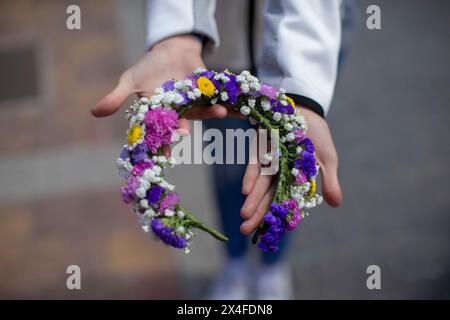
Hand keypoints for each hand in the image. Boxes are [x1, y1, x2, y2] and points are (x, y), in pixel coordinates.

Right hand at [91, 35, 229, 134]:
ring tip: (219, 112)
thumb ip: (117, 97)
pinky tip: (239, 108)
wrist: (171, 50)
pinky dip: (229, 103)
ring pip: (202, 111)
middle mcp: (178, 113)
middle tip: (183, 132)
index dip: (158, 142)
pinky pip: (218, 99)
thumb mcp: (130, 80)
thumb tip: (94, 112)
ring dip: (211, 112)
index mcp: (159, 113)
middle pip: (180, 123)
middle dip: (183, 128)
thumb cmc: (148, 68)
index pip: (156, 131)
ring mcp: (194, 103)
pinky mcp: (207, 92)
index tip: (159, 154)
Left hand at [239, 107, 342, 234]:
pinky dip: (251, 175)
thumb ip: (329, 180)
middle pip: (268, 197)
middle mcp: (279, 173)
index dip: (278, 217)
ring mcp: (269, 161)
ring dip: (252, 200)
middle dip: (258, 214)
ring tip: (244, 216)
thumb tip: (336, 204)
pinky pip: (256, 163)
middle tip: (245, 231)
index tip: (270, 234)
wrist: (306, 108)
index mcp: (295, 179)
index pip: (286, 202)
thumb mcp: (327, 159)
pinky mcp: (261, 147)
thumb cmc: (317, 135)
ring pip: (260, 184)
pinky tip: (246, 190)